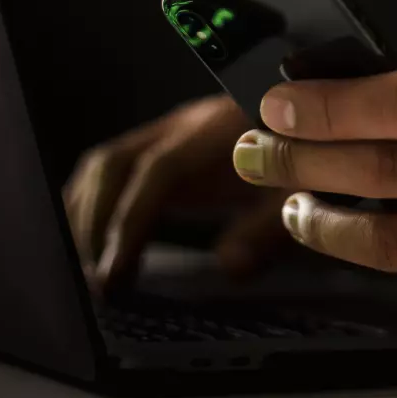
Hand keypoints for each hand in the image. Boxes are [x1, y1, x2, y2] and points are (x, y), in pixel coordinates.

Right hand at [64, 95, 292, 289]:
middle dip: (95, 223)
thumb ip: (267, 229)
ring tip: (89, 269)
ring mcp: (168, 133)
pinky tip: (90, 239)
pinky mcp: (162, 146)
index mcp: (216, 133)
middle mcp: (183, 126)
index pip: (158, 171)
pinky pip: (113, 168)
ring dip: (86, 215)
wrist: (310, 116)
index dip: (131, 220)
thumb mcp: (299, 193)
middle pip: (115, 164)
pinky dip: (93, 203)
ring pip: (106, 164)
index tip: (114, 270)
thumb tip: (228, 267)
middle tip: (96, 281)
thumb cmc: (306, 155)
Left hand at [231, 43, 396, 350]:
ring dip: (324, 223)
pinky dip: (394, 264)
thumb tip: (380, 75)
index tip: (280, 101)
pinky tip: (383, 243)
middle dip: (301, 158)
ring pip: (393, 241)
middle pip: (388, 171)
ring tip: (293, 204)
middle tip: (255, 149)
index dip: (335, 102)